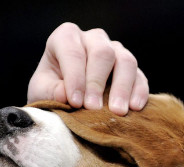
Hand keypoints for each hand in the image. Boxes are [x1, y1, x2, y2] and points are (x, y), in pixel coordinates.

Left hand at [27, 22, 148, 114]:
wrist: (69, 97)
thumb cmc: (53, 89)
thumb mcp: (43, 90)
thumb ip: (51, 91)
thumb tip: (65, 95)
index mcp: (66, 37)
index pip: (73, 52)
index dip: (75, 77)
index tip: (75, 102)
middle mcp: (93, 38)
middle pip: (102, 53)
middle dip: (97, 82)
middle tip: (93, 109)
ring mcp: (116, 50)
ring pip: (126, 61)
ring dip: (122, 88)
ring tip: (117, 112)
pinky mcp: (131, 68)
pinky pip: (140, 76)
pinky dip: (139, 92)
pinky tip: (135, 108)